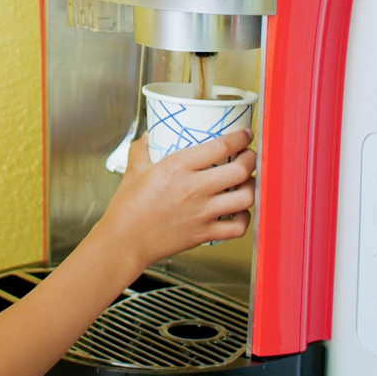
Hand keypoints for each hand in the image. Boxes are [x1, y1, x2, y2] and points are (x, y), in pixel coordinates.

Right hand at [97, 129, 255, 269]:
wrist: (125, 240)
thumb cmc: (128, 207)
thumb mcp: (133, 169)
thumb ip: (142, 148)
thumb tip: (151, 135)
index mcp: (177, 167)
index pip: (220, 146)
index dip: (240, 138)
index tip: (245, 135)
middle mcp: (194, 189)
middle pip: (240, 170)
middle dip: (251, 159)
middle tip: (248, 156)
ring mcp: (202, 213)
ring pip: (245, 198)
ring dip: (251, 187)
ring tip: (247, 182)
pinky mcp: (205, 233)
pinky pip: (238, 227)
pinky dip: (245, 217)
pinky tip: (239, 211)